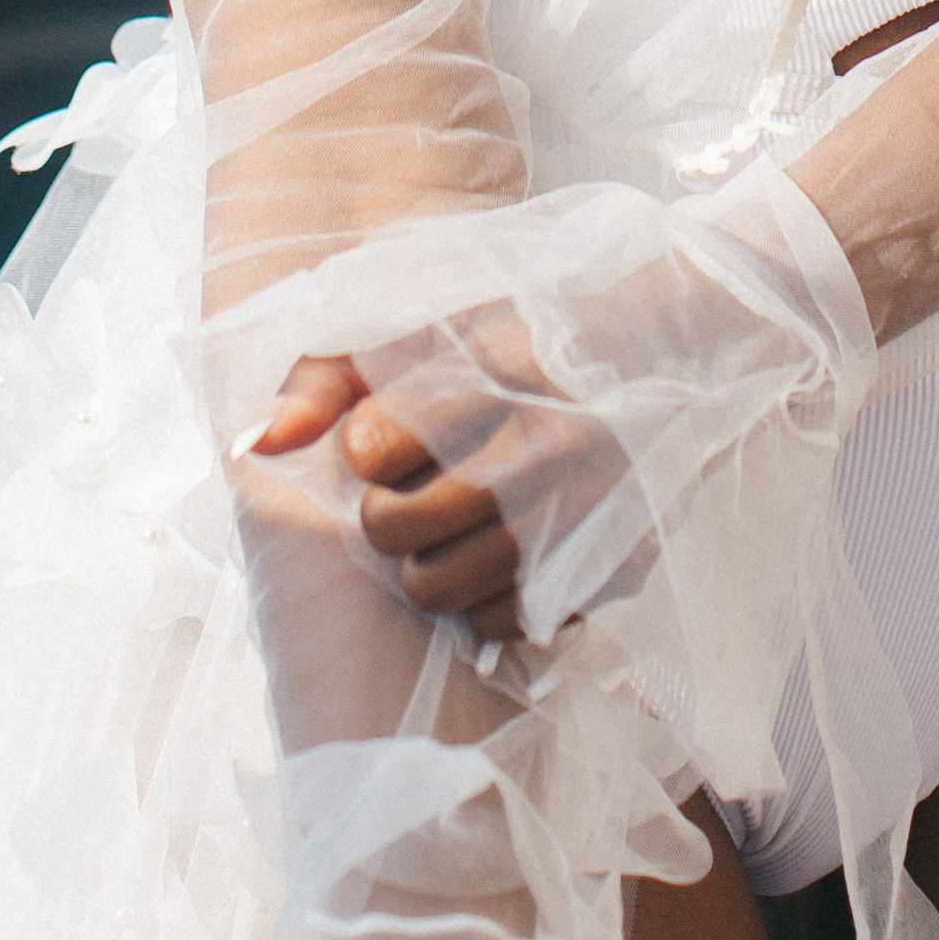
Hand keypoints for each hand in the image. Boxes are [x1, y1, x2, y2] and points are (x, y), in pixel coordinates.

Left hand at [246, 320, 635, 642]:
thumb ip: (330, 370)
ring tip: (458, 521)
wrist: (679, 341)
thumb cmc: (529, 331)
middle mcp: (542, 443)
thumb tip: (259, 440)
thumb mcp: (434, 319)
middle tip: (420, 486)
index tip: (395, 431)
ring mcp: (580, 510)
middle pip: (391, 528)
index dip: (370, 444)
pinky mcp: (609, 561)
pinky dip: (485, 596)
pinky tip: (501, 550)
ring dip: (429, 562)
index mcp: (495, 368)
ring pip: (436, 587)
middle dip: (386, 513)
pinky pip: (500, 619)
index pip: (371, 445)